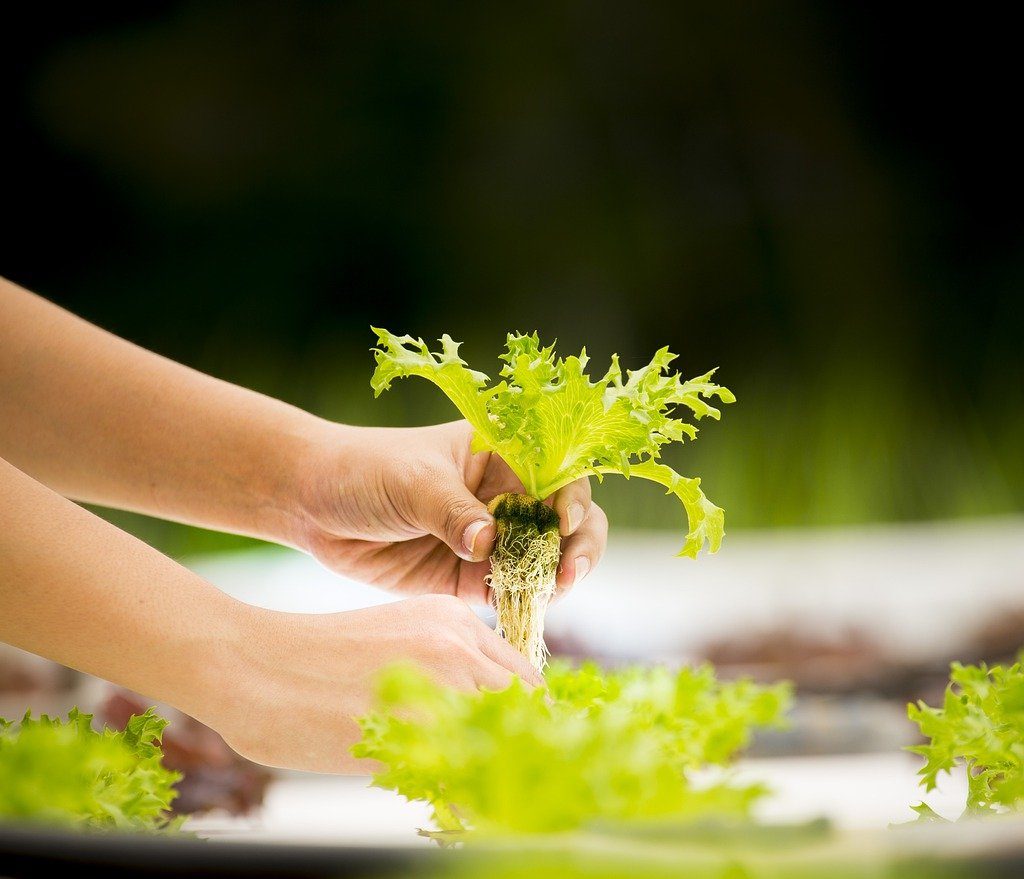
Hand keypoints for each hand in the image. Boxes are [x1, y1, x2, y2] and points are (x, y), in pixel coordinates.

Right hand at [213, 596, 542, 772]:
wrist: (252, 665)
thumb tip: (484, 717)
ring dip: (497, 773)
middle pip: (526, 710)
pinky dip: (466, 801)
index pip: (525, 678)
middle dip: (523, 748)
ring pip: (503, 743)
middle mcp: (456, 646)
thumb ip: (445, 667)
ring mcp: (437, 687)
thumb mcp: (396, 639)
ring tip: (482, 797)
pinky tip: (451, 809)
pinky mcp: (410, 732)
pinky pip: (463, 779)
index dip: (529, 720)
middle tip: (510, 782)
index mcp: (454, 620)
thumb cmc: (316, 660)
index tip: (522, 749)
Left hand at [295, 420, 607, 603]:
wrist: (312, 503)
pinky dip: (521, 603)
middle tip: (568, 574)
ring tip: (546, 595)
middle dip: (577, 547)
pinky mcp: (469, 576)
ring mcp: (490, 538)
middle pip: (564, 521)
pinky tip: (521, 611)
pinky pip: (509, 591)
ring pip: (542, 561)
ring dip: (552, 579)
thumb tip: (489, 543)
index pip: (557, 474)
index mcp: (502, 454)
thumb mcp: (412, 482)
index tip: (564, 525)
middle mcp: (505, 495)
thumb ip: (452, 511)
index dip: (572, 500)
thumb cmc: (365, 470)